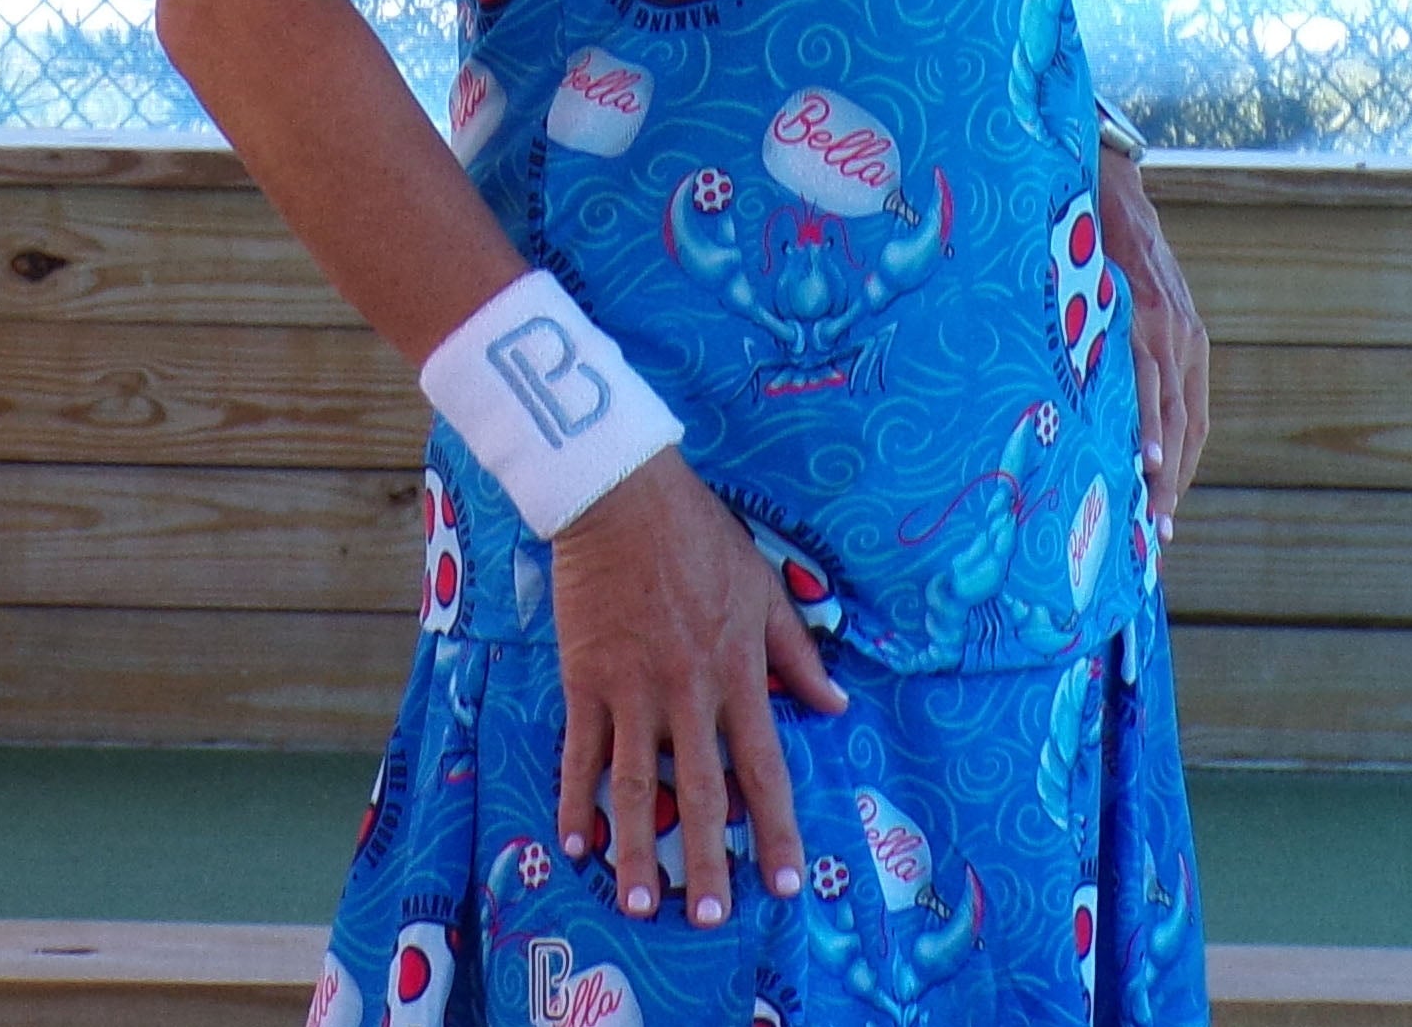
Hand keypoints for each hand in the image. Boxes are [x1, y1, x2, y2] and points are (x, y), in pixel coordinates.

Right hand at [549, 446, 849, 928]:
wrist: (623, 497)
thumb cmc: (700, 536)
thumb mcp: (763, 588)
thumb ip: (796, 653)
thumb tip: (835, 703)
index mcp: (736, 673)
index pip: (763, 767)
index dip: (775, 828)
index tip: (785, 882)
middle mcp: (687, 693)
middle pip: (700, 791)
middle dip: (708, 858)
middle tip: (711, 914)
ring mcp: (632, 689)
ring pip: (635, 785)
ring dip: (638, 849)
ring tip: (640, 902)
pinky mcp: (585, 679)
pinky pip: (580, 752)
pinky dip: (576, 800)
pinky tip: (576, 842)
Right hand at [1099, 148, 1208, 539]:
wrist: (1111, 184)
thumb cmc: (1110, 243)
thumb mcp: (1132, 299)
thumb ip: (1132, 342)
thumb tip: (1108, 392)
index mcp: (1186, 340)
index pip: (1192, 418)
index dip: (1183, 467)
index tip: (1164, 509)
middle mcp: (1186, 339)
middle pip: (1189, 426)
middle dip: (1174, 484)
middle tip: (1158, 533)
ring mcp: (1168, 328)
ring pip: (1171, 413)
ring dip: (1165, 469)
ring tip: (1154, 513)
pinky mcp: (1143, 316)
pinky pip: (1146, 380)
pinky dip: (1149, 423)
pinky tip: (1148, 457)